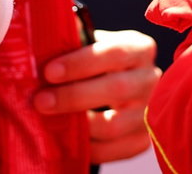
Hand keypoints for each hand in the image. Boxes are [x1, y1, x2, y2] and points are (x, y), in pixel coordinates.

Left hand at [35, 29, 159, 162]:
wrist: (119, 90)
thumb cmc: (97, 64)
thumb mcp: (92, 46)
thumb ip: (74, 43)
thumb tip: (46, 41)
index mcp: (139, 49)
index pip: (114, 53)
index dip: (81, 63)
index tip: (50, 71)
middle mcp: (150, 79)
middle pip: (116, 89)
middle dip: (73, 96)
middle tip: (41, 101)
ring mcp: (150, 112)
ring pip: (115, 125)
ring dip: (79, 126)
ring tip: (53, 124)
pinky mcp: (143, 140)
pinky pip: (115, 150)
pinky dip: (90, 149)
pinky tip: (70, 141)